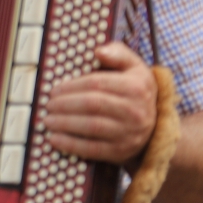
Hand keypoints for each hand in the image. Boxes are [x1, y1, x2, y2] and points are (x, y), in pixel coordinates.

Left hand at [44, 42, 157, 164]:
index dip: (71, 86)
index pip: (97, 84)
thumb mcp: (134, 68)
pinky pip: (93, 149)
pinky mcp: (121, 151)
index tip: (54, 90)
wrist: (155, 127)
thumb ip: (118, 53)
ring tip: (47, 120)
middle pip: (92, 105)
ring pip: (91, 126)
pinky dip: (70, 144)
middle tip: (48, 105)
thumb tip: (99, 50)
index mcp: (136, 87)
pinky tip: (54, 138)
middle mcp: (135, 110)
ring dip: (64, 123)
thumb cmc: (135, 92)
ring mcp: (129, 133)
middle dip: (64, 104)